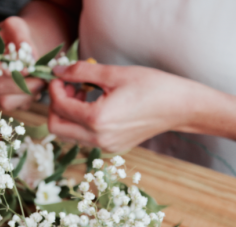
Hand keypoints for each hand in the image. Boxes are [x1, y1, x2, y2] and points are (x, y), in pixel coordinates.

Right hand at [0, 17, 45, 110]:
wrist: (18, 44)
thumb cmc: (15, 35)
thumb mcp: (17, 27)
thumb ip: (22, 39)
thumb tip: (30, 61)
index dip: (12, 74)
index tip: (30, 71)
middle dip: (25, 86)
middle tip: (42, 79)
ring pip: (6, 102)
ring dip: (28, 95)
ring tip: (40, 83)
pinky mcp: (0, 100)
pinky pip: (15, 107)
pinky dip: (28, 100)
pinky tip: (35, 88)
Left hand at [46, 62, 209, 152]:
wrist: (180, 107)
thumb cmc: (152, 87)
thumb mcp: (114, 74)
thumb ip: (80, 72)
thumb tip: (57, 71)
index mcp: (97, 119)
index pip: (59, 106)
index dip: (55, 88)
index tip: (63, 76)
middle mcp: (99, 138)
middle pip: (57, 127)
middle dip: (57, 105)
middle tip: (70, 87)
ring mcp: (107, 146)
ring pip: (69, 134)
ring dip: (69, 114)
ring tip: (85, 94)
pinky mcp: (113, 147)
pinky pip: (85, 137)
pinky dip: (82, 121)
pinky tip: (97, 104)